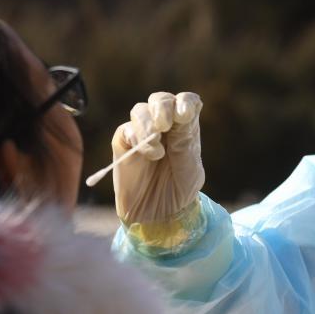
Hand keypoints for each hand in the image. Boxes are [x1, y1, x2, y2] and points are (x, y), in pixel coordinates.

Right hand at [111, 92, 203, 226]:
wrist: (160, 213)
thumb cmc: (180, 189)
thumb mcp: (190, 166)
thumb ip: (185, 140)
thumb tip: (180, 114)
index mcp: (185, 127)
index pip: (186, 101)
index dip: (185, 102)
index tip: (185, 115)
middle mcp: (164, 125)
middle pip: (160, 100)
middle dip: (162, 107)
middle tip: (165, 125)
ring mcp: (142, 132)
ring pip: (140, 110)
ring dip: (148, 125)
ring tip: (157, 151)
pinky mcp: (124, 143)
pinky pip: (126, 130)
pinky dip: (137, 138)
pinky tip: (149, 155)